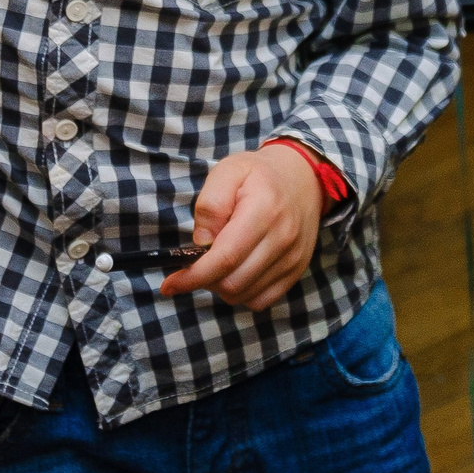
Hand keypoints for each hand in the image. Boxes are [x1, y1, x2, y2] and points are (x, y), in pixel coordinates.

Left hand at [163, 143, 326, 311]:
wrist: (303, 178)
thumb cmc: (259, 175)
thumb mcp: (227, 172)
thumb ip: (210, 205)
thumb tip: (202, 243)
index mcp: (264, 210)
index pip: (226, 258)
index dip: (194, 276)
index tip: (170, 284)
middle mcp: (284, 238)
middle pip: (233, 282)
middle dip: (205, 281)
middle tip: (198, 263)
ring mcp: (293, 257)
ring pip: (245, 295)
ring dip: (222, 287)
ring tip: (219, 263)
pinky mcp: (297, 270)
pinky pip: (262, 300)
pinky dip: (243, 294)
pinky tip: (237, 273)